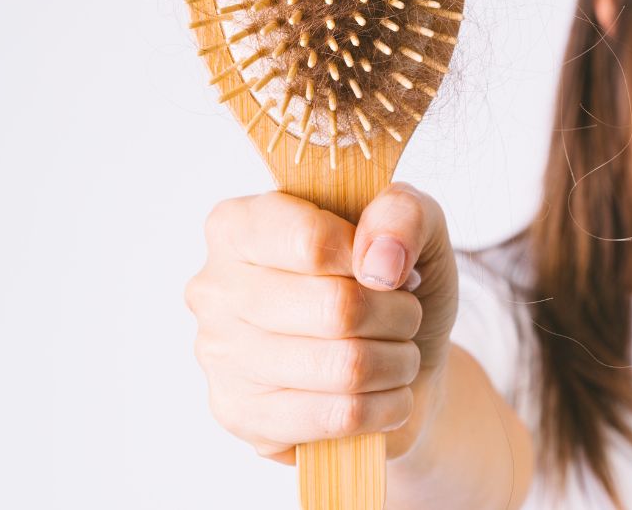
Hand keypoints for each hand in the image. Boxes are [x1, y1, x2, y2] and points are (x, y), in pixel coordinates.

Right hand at [183, 182, 459, 464]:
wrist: (403, 361)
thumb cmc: (395, 284)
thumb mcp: (416, 224)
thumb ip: (403, 213)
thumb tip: (379, 260)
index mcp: (240, 225)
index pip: (310, 241)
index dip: (370, 258)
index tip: (389, 269)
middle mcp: (215, 289)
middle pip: (336, 308)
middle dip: (398, 315)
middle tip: (405, 315)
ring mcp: (221, 357)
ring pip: (345, 367)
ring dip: (398, 362)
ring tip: (398, 353)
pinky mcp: (241, 417)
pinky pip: (341, 416)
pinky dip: (387, 405)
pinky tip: (385, 392)